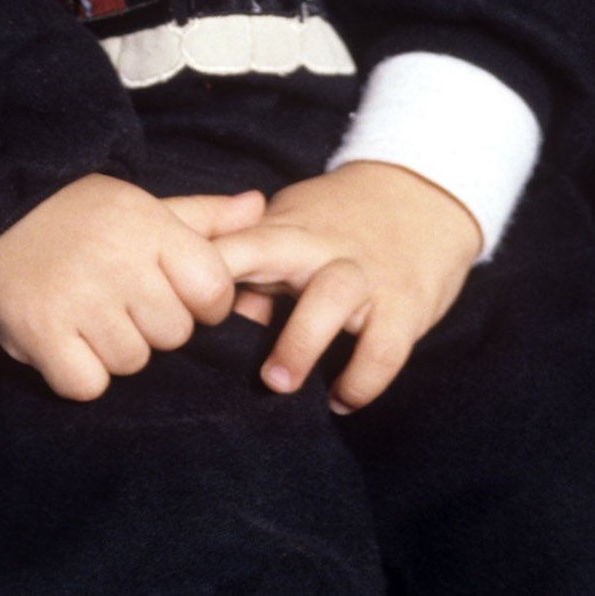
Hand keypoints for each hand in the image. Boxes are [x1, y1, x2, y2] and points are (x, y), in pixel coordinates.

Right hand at [0, 175, 264, 401]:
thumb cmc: (74, 212)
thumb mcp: (139, 205)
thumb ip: (201, 217)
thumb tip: (257, 207)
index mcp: (149, 226)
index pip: (213, 290)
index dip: (199, 301)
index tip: (170, 290)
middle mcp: (118, 262)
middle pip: (174, 333)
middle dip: (152, 324)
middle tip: (116, 296)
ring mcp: (79, 300)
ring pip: (134, 362)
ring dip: (113, 349)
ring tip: (86, 312)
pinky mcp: (40, 334)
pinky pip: (89, 385)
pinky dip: (78, 372)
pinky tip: (64, 339)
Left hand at [213, 162, 481, 411]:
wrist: (426, 196)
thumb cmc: (344, 224)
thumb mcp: (294, 230)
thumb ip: (252, 268)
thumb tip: (204, 313)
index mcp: (283, 228)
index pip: (229, 237)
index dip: (194, 264)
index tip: (168, 302)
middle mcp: (320, 245)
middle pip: (266, 248)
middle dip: (228, 280)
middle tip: (208, 333)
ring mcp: (364, 273)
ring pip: (331, 295)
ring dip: (300, 342)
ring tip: (277, 385)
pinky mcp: (406, 304)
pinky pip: (384, 347)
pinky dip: (361, 380)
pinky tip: (341, 399)